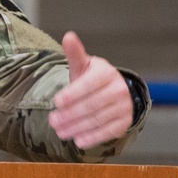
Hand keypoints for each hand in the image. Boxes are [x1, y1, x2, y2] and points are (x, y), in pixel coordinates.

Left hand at [48, 31, 132, 149]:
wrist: (110, 91)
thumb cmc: (91, 78)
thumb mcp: (82, 65)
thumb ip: (74, 54)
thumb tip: (68, 36)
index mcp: (107, 73)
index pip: (89, 84)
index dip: (72, 93)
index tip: (56, 102)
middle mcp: (119, 89)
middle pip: (92, 105)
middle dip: (70, 114)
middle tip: (52, 121)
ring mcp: (124, 107)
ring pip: (98, 120)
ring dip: (77, 128)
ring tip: (59, 132)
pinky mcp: (125, 122)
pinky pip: (108, 132)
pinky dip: (92, 138)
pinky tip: (77, 141)